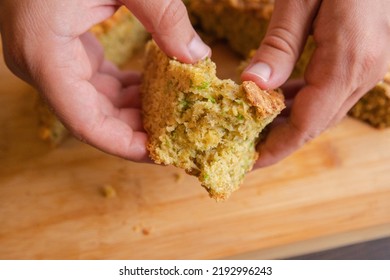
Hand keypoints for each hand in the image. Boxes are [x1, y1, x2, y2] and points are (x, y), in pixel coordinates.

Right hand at [0, 0, 210, 160]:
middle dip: (136, 132)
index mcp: (45, 54)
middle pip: (94, 118)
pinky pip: (96, 84)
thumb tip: (197, 57)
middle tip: (177, 139)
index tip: (161, 155)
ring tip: (173, 117)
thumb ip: (164, 17)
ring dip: (134, 112)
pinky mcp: (62, 51)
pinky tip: (154, 89)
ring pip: (95, 104)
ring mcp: (49, 59)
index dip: (124, 145)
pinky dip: (126, 91)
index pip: (86, 123)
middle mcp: (41, 66)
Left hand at [242, 0, 389, 167]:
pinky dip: (305, 101)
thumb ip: (280, 46)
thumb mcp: (301, 0)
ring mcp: (371, 65)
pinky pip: (333, 92)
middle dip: (281, 141)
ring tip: (257, 127)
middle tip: (247, 148)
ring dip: (291, 122)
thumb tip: (252, 86)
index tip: (251, 161)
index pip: (307, 123)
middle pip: (317, 123)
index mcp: (349, 60)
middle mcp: (365, 71)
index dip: (277, 147)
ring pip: (325, 111)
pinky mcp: (367, 57)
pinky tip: (282, 97)